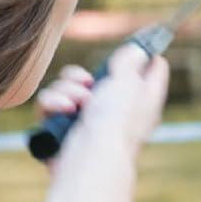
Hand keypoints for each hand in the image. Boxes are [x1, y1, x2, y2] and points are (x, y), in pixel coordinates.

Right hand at [37, 47, 169, 165]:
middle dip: (83, 75)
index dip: (144, 53)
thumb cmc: (116, 122)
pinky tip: (64, 110)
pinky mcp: (61, 129)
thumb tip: (138, 50)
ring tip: (76, 105)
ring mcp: (86, 121)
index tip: (137, 41)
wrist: (90, 159)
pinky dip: (54, 103)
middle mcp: (115, 110)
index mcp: (141, 100)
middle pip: (97, 74)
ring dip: (68, 90)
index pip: (151, 70)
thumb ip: (130, 61)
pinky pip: (50, 104)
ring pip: (67, 87)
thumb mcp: (129, 83)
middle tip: (88, 81)